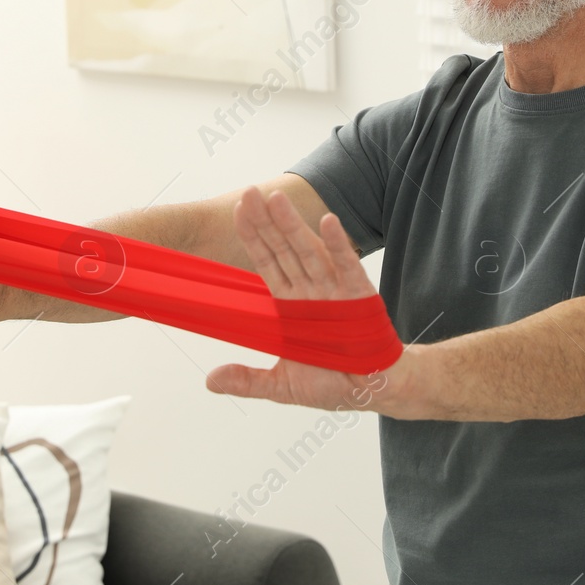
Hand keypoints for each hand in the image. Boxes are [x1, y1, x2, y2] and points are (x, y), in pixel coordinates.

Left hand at [205, 186, 426, 416]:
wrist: (373, 391)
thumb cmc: (333, 382)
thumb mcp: (283, 386)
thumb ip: (249, 380)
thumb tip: (211, 382)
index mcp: (291, 305)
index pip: (267, 263)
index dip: (253, 237)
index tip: (238, 211)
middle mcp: (310, 291)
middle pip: (284, 249)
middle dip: (266, 221)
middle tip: (249, 192)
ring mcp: (334, 291)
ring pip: (309, 253)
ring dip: (294, 226)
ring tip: (277, 199)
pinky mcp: (360, 297)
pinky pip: (347, 267)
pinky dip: (339, 245)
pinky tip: (328, 222)